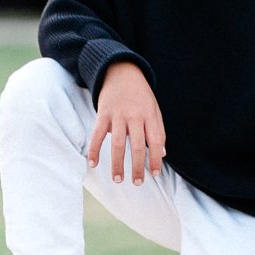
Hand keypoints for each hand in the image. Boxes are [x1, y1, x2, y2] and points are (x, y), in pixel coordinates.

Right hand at [88, 61, 164, 183]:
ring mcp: (118, 115)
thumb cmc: (140, 94)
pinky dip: (94, 149)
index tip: (155, 174)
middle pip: (137, 145)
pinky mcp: (103, 113)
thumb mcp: (154, 108)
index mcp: (150, 115)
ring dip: (117, 163)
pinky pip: (97, 134)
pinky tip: (93, 164)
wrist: (121, 71)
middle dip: (137, 166)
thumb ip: (158, 130)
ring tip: (118, 179)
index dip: (156, 159)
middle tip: (137, 183)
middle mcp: (135, 116)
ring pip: (117, 143)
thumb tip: (161, 153)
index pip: (156, 141)